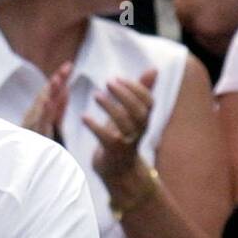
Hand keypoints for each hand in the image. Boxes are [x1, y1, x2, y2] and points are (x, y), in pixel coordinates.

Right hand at [22, 61, 71, 138]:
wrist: (28, 163)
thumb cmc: (41, 143)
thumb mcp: (54, 123)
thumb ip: (60, 108)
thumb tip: (66, 89)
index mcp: (41, 110)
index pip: (51, 90)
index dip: (60, 78)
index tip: (69, 65)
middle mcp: (35, 114)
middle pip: (47, 93)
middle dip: (57, 79)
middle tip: (68, 66)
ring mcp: (32, 123)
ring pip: (42, 104)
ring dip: (50, 91)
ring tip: (58, 78)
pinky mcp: (33, 133)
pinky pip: (38, 121)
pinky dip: (43, 110)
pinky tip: (48, 101)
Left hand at [82, 67, 156, 186]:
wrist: (118, 169)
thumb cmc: (123, 134)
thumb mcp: (132, 112)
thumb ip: (142, 91)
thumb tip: (154, 69)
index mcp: (144, 119)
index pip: (149, 101)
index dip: (136, 88)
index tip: (118, 78)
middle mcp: (139, 131)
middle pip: (139, 112)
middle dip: (125, 95)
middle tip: (108, 82)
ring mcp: (127, 142)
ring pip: (124, 124)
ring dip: (110, 107)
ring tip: (96, 95)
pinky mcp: (113, 152)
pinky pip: (105, 138)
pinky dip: (94, 126)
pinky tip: (83, 116)